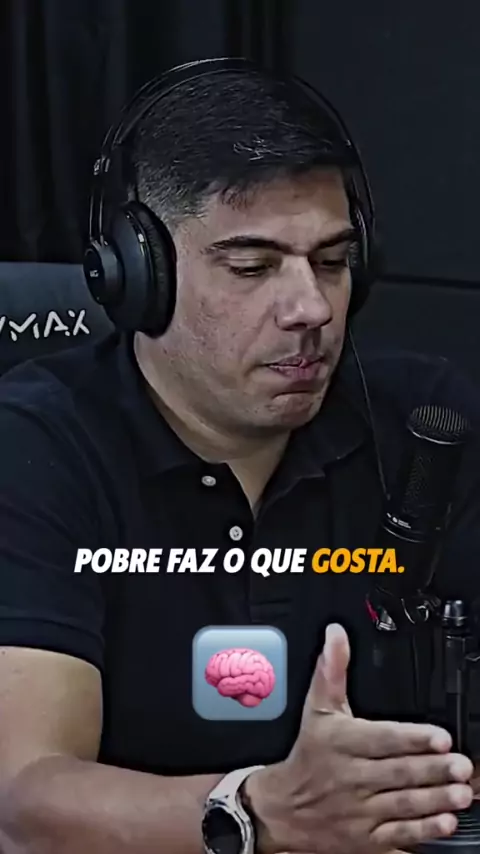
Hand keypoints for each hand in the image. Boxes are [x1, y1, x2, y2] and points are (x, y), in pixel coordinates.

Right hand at [244, 623, 473, 853]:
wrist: (284, 809)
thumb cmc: (309, 754)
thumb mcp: (316, 708)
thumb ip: (332, 670)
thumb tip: (336, 634)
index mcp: (341, 742)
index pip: (381, 738)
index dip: (412, 738)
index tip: (439, 737)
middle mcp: (351, 776)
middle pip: (398, 772)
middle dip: (433, 769)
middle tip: (461, 765)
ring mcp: (360, 810)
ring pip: (402, 804)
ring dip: (435, 799)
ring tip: (461, 793)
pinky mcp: (366, 838)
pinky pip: (397, 835)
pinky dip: (422, 831)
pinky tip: (444, 822)